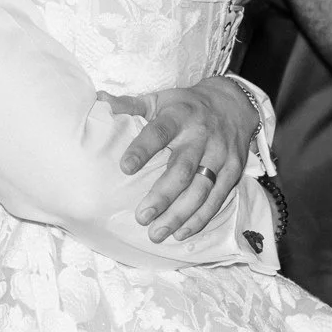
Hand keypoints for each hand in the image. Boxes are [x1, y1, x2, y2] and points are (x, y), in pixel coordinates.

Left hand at [111, 78, 252, 242]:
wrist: (232, 104)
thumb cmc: (185, 106)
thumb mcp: (158, 99)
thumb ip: (130, 105)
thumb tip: (98, 101)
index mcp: (178, 116)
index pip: (159, 132)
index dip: (143, 149)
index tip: (125, 168)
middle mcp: (201, 136)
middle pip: (182, 169)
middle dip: (162, 195)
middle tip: (141, 217)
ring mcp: (219, 155)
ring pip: (201, 189)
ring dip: (179, 214)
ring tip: (157, 232)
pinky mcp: (233, 170)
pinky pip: (217, 198)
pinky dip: (200, 218)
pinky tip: (181, 232)